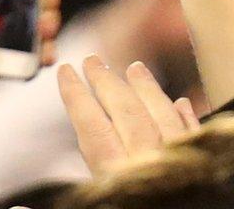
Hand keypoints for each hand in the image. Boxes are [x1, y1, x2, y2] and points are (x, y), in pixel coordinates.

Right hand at [59, 55, 199, 176]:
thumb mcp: (103, 206)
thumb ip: (89, 174)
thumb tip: (49, 172)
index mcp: (117, 175)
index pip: (92, 125)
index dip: (76, 95)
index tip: (65, 72)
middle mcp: (150, 162)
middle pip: (128, 112)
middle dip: (107, 82)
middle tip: (92, 60)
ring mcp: (181, 161)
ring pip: (163, 116)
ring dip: (148, 89)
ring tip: (136, 68)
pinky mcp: (206, 167)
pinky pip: (195, 135)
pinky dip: (186, 117)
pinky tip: (181, 103)